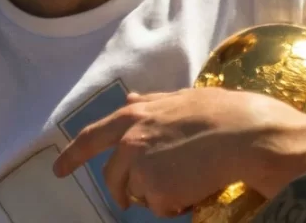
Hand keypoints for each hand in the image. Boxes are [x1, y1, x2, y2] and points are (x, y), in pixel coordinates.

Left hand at [52, 87, 305, 216]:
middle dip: (126, 191)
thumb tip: (129, 99)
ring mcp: (139, 165)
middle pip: (113, 177)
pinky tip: (197, 188)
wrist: (246, 133)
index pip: (92, 137)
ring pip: (140, 194)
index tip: (59, 170)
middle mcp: (129, 139)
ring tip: (190, 179)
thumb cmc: (222, 113)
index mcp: (134, 114)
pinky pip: (161, 207)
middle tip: (142, 198)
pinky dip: (177, 205)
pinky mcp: (154, 188)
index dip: (73, 155)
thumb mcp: (180, 99)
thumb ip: (151, 103)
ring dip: (159, 194)